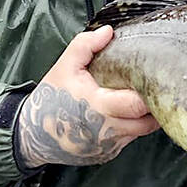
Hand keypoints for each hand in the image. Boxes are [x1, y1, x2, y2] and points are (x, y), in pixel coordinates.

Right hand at [15, 24, 159, 167]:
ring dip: (143, 118)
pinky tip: (122, 115)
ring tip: (140, 100)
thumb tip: (109, 32)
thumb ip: (85, 45)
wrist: (31, 134)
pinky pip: (128, 141)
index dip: (151, 92)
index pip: (138, 104)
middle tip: (154, 89)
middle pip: (147, 123)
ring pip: (140, 133)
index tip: (153, 79)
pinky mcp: (107, 154)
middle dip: (154, 106)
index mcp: (98, 106)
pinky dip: (130, 128)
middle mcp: (107, 130)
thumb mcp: (64, 66)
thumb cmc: (50, 98)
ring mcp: (108, 145)